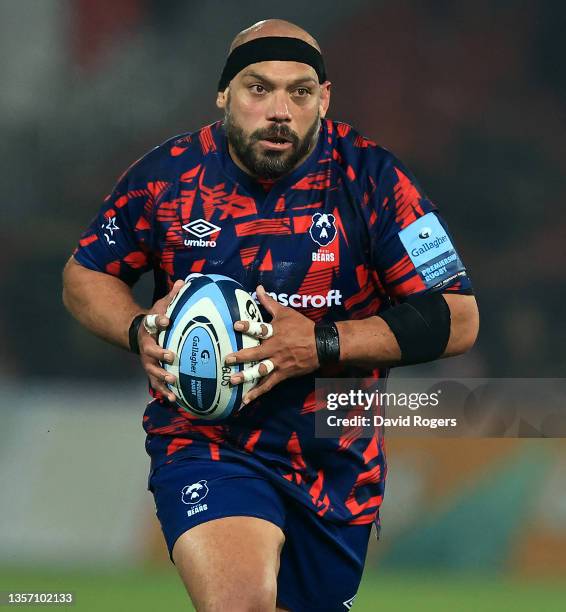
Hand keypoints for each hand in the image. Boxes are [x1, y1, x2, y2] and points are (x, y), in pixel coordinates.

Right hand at [138, 279, 184, 401]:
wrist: (141, 336)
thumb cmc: (156, 321)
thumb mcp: (161, 307)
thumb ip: (172, 297)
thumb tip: (184, 280)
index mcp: (150, 329)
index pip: (152, 322)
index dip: (158, 320)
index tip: (165, 319)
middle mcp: (147, 347)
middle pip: (150, 352)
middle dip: (160, 354)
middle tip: (171, 356)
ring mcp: (148, 362)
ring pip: (153, 371)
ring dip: (162, 377)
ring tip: (173, 381)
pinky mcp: (152, 373)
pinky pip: (157, 384)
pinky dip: (164, 392)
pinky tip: (173, 399)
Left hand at [225, 285, 319, 403]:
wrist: (321, 345)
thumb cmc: (302, 327)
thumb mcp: (286, 312)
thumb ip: (269, 302)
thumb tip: (258, 287)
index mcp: (275, 333)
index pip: (260, 329)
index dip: (249, 326)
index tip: (236, 325)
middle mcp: (274, 349)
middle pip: (256, 353)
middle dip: (241, 356)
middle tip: (226, 359)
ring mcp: (278, 363)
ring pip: (260, 371)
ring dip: (246, 376)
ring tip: (231, 381)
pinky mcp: (282, 375)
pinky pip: (268, 385)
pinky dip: (256, 393)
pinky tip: (245, 401)